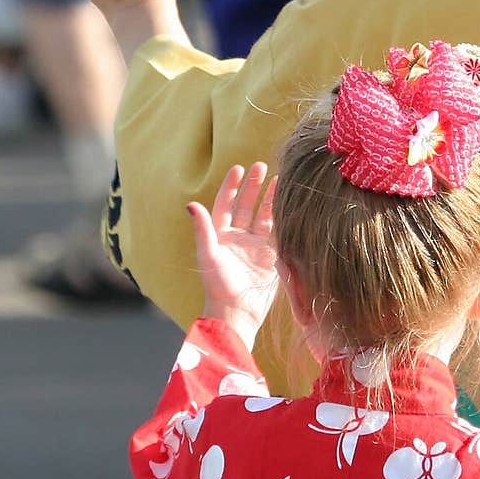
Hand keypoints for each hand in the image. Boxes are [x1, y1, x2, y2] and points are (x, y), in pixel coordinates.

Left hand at [188, 162, 278, 349]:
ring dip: (269, 198)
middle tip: (262, 166)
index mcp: (220, 235)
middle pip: (245, 206)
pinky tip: (288, 203)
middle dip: (253, 186)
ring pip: (263, 216)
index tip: (239, 168)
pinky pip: (277, 232)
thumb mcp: (208, 255)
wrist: (238, 311)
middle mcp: (237, 238)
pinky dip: (282, 217)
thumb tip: (191, 204)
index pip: (226, 204)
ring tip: (279, 179)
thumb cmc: (218, 285)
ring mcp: (255, 247)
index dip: (232, 186)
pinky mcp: (270, 256)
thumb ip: (202, 229)